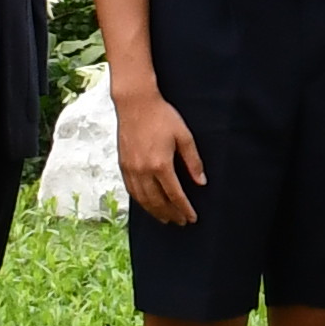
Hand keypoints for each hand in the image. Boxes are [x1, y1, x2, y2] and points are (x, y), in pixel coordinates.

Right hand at [115, 79, 207, 227]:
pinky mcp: (123, 165)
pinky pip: (132, 190)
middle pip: (158, 201)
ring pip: (143, 199)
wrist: (135, 103)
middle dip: (171, 214)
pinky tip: (148, 205)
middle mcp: (143, 171)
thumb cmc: (162, 116)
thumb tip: (201, 182)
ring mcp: (131, 169)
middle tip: (181, 222)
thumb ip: (193, 161)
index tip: (192, 218)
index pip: (175, 195)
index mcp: (160, 164)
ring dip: (155, 212)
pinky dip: (141, 202)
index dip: (184, 209)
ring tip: (166, 219)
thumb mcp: (184, 136)